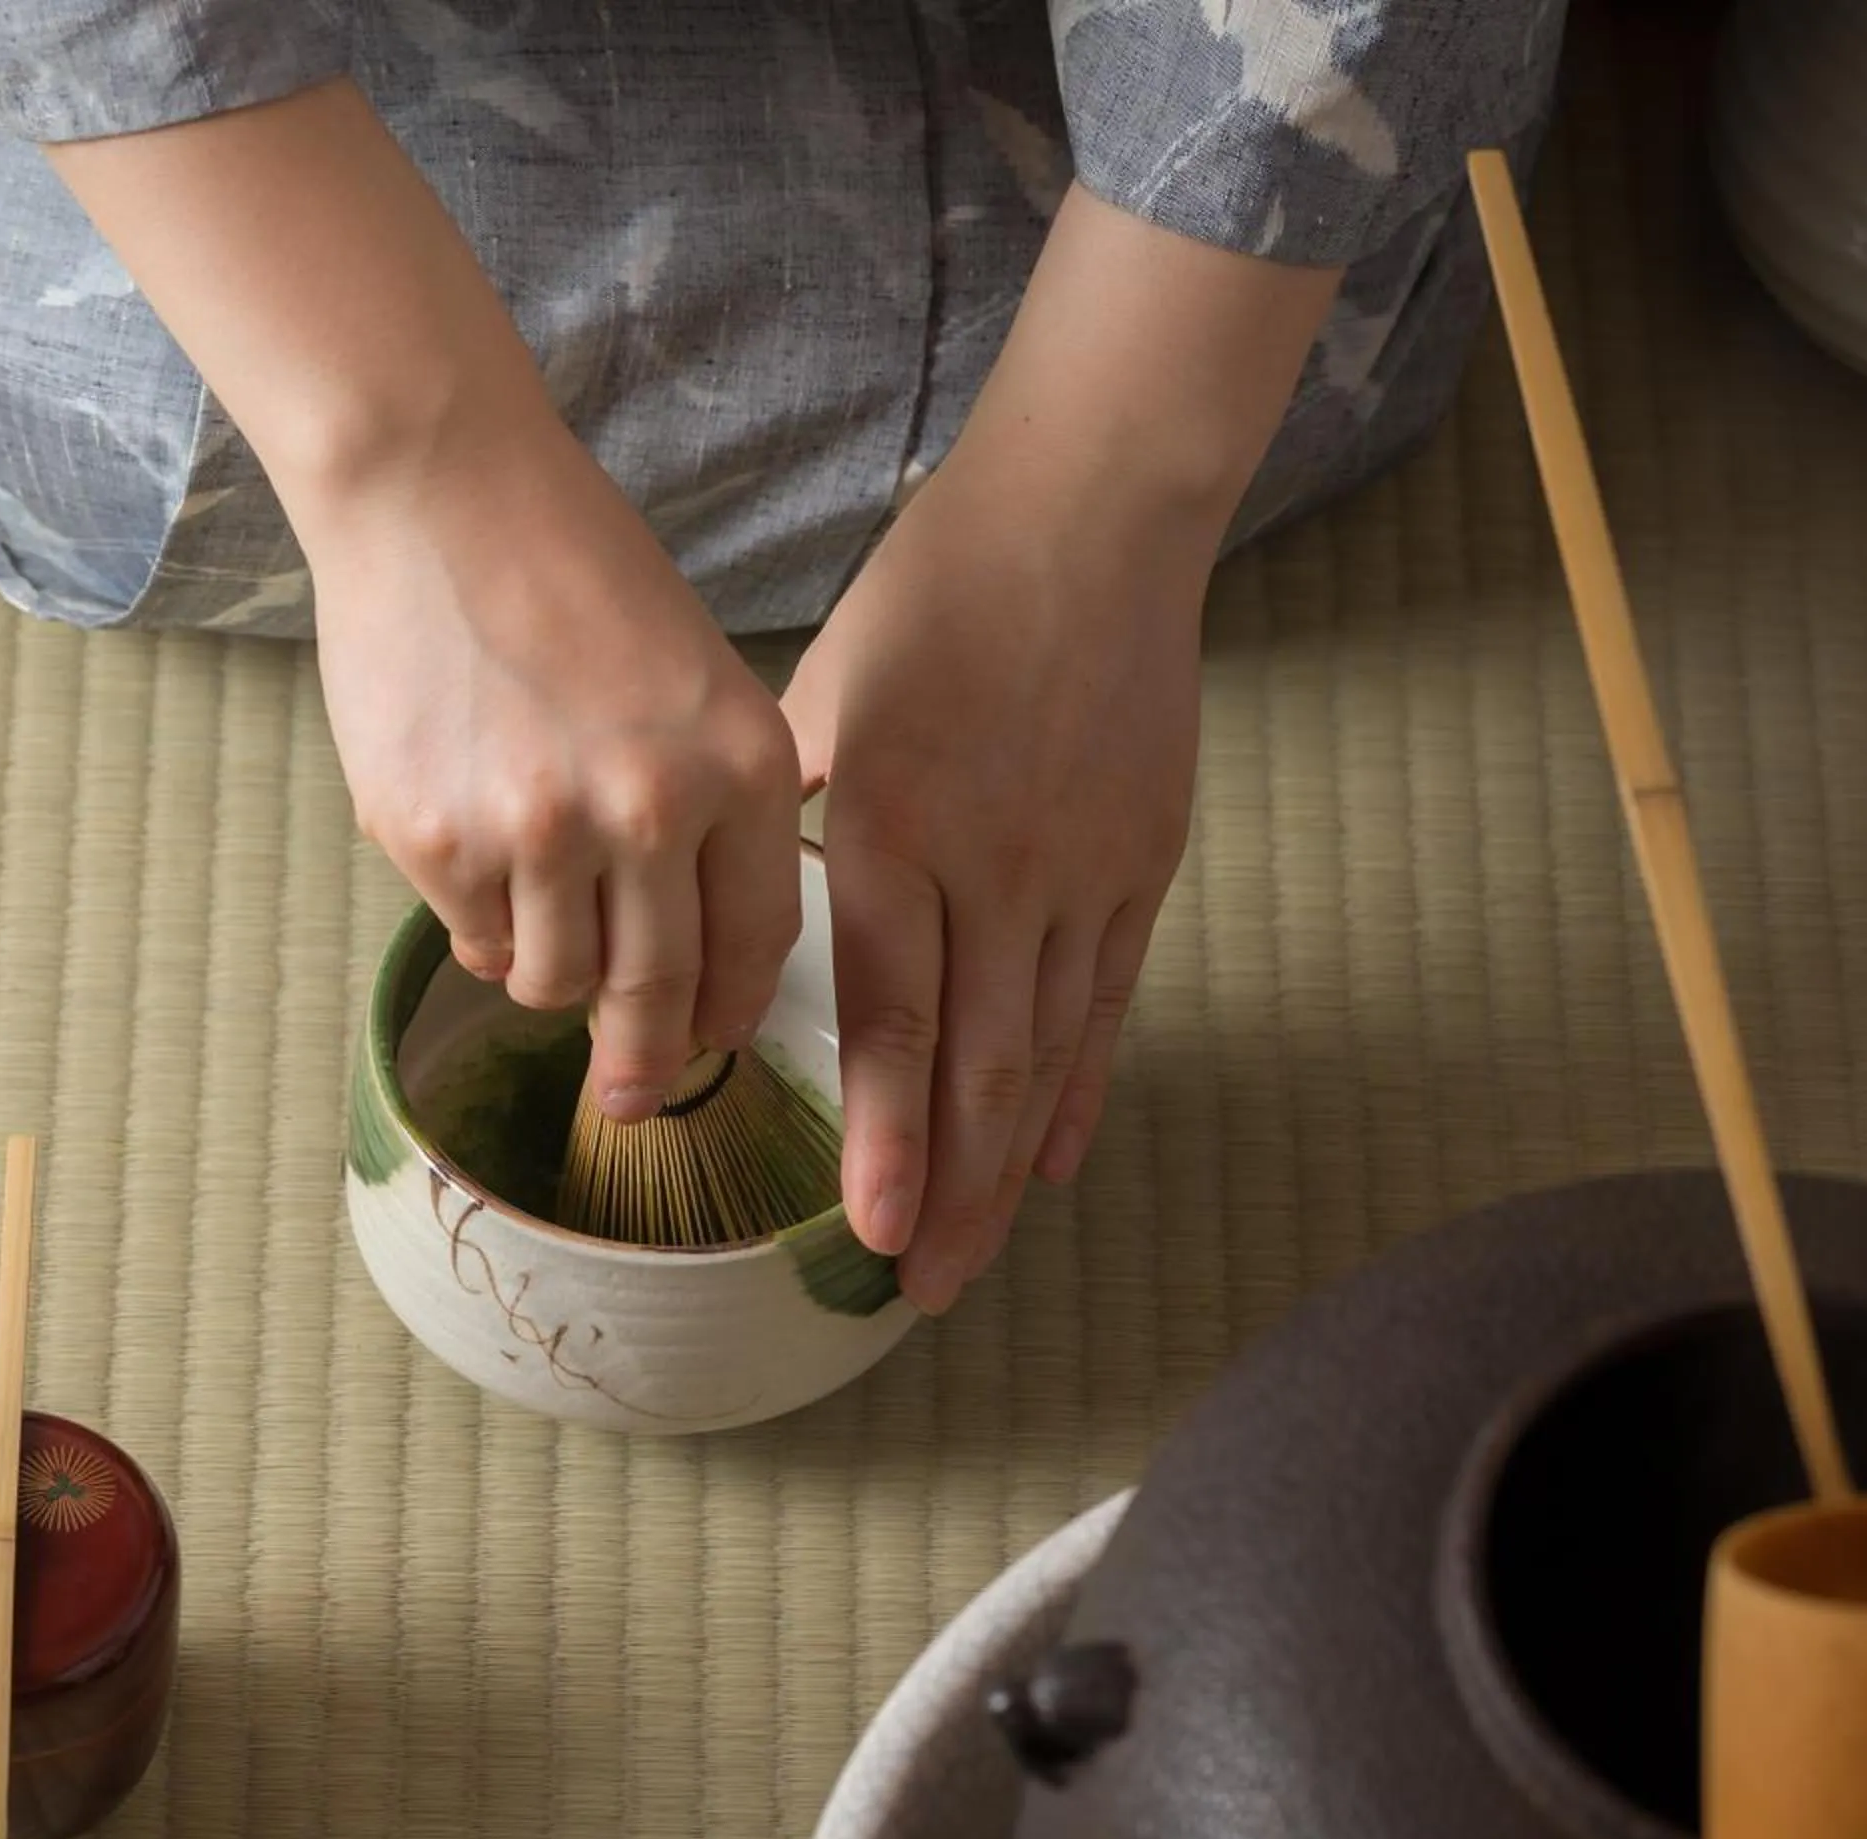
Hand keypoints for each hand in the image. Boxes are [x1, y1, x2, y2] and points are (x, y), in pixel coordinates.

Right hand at [291, 409, 803, 1114]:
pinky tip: (476, 864)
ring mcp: (540, 830)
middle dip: (644, 1061)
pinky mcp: (437, 836)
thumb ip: (711, 807)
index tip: (709, 1040)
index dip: (730, 1011)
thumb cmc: (572, 574)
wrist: (439, 491)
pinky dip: (479, 929)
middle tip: (629, 1096)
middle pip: (660, 994)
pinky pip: (473, 940)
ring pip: (558, 982)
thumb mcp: (697, 678)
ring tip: (537, 924)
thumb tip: (693, 953)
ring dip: (552, 977)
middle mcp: (652, 810)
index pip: (756, 944)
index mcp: (740, 767)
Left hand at [784, 451, 1203, 1314]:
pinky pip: (1108, 1001)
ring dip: (1004, 1171)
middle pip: (975, 1066)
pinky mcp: (1140, 862)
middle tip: (918, 1292)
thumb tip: (725, 892)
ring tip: (974, 1260)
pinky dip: (1079, 1088)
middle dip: (945, 1194)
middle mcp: (993, 867)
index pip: (894, 1017)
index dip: (886, 1138)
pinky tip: (1051, 1162)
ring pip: (1045, 1053)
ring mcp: (1078, 871)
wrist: (1090, 519)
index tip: (866, 1233)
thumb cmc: (935, 595)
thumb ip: (780, 808)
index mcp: (892, 826)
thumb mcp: (820, 693)